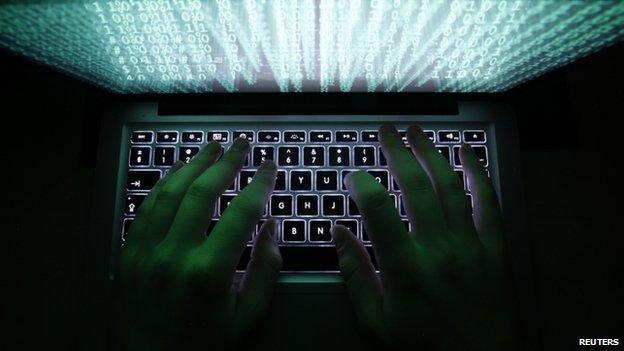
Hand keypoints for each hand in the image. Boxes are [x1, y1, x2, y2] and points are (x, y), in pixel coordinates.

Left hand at [115, 138, 281, 349]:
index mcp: (208, 273)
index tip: (269, 168)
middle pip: (202, 193)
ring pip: (169, 193)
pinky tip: (175, 173)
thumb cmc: (202, 349)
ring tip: (210, 148)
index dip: (259, 184)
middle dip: (225, 162)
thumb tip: (273, 228)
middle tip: (240, 144)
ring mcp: (145, 254)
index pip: (241, 213)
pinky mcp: (127, 257)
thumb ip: (265, 272)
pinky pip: (144, 210)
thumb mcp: (247, 321)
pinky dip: (162, 186)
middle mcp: (173, 256)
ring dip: (191, 165)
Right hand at [332, 124, 517, 349]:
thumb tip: (338, 233)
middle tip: (386, 131)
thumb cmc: (424, 343)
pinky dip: (477, 173)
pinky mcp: (494, 247)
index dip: (362, 184)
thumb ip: (355, 274)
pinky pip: (488, 202)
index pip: (378, 211)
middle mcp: (438, 250)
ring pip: (450, 186)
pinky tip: (466, 152)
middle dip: (397, 152)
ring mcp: (470, 245)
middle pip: (416, 187)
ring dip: (432, 153)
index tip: (353, 174)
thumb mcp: (377, 321)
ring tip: (417, 131)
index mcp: (405, 268)